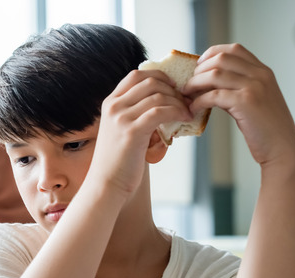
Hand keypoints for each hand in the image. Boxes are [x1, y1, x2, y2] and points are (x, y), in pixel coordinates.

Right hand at [92, 69, 191, 196]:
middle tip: (186, 101)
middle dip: (173, 89)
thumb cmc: (118, 161)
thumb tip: (164, 101)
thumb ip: (136, 113)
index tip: (173, 87)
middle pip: (150, 82)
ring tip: (187, 112)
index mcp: (110, 103)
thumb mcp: (122, 129)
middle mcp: (113, 106)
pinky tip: (184, 119)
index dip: (159, 76)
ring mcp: (121, 118)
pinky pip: (161, 111)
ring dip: (179, 102)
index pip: (136, 75)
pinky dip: (177, 112)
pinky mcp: (132, 131)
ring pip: (158, 95)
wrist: (107, 183)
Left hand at [184, 44, 294, 167]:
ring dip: (194, 83)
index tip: (198, 66)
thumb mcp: (254, 98)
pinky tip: (194, 108)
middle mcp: (260, 74)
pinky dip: (199, 101)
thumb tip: (206, 81)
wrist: (281, 147)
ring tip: (185, 94)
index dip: (211, 54)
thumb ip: (237, 86)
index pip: (234, 49)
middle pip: (221, 58)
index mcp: (262, 71)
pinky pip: (214, 95)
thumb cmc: (264, 127)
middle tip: (188, 83)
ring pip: (215, 74)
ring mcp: (254, 87)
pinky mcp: (246, 102)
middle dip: (199, 69)